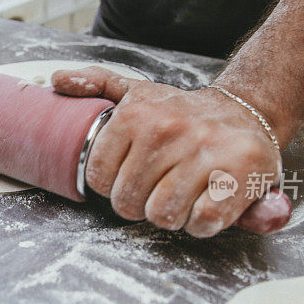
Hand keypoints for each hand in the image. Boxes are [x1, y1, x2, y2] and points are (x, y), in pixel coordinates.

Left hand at [52, 67, 282, 237]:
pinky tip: (206, 201)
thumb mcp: (138, 91)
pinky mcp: (236, 179)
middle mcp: (167, 130)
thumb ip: (97, 85)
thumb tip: (57, 80)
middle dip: (141, 203)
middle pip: (127, 202)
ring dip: (172, 214)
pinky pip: (201, 223)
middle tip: (160, 185)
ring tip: (183, 193)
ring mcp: (204, 154)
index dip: (113, 185)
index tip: (132, 175)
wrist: (246, 112)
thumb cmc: (183, 113)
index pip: (98, 178)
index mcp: (136, 114)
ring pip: (162, 215)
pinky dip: (201, 222)